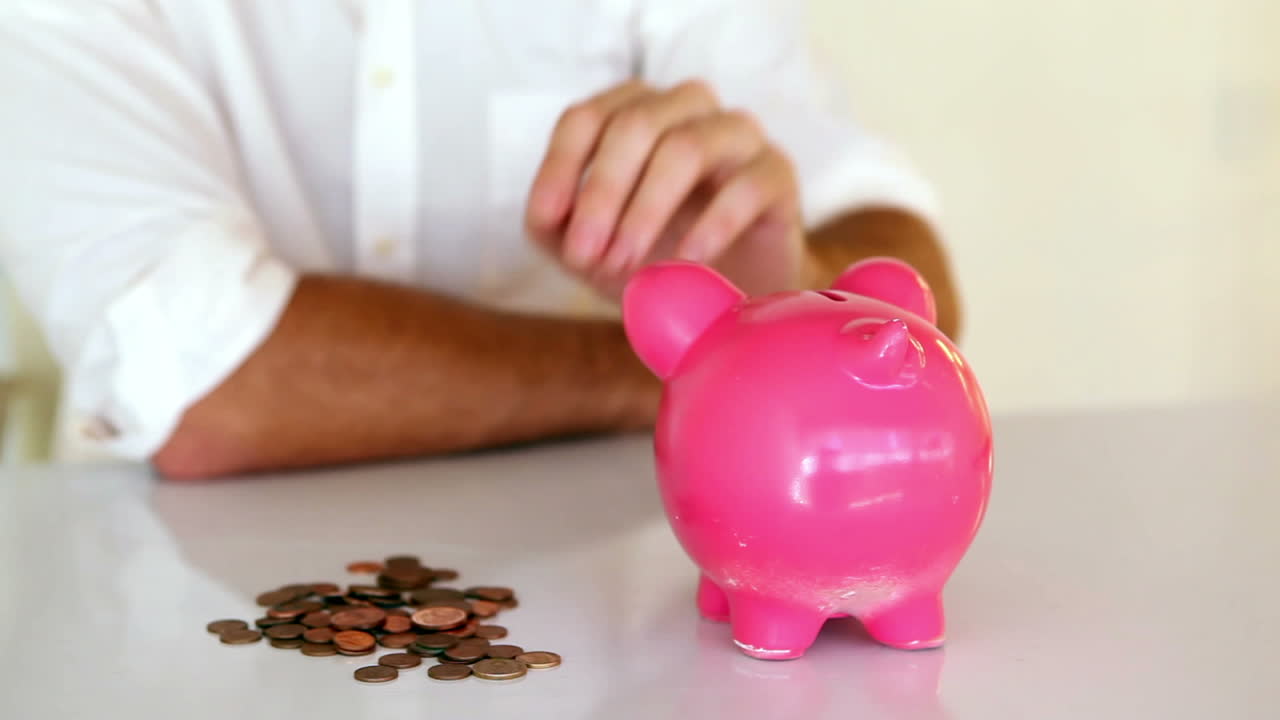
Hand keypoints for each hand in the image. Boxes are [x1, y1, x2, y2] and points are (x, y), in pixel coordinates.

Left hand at [525, 79, 810, 299]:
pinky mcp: (777, 174)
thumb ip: (556, 229)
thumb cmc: (656, 257)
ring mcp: (737, 136)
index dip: (561, 167)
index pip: (587, 118)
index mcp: (636, 113)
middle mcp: (687, 109)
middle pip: (635, 125)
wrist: (731, 296)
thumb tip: (544, 214)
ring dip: (646, 210)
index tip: (548, 220)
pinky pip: (746, 185)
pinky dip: (712, 224)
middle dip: (602, 193)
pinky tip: (689, 259)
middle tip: (587, 255)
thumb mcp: (591, 248)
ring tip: (627, 261)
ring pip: (686, 147)